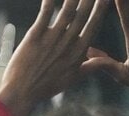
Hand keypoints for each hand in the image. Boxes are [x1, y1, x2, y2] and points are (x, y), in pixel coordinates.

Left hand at [0, 0, 109, 115]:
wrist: (22, 94)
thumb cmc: (46, 87)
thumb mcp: (72, 79)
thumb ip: (89, 67)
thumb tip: (107, 62)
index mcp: (78, 53)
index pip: (93, 25)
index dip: (101, 9)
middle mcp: (67, 44)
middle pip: (82, 14)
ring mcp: (51, 40)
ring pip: (66, 12)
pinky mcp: (34, 37)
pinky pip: (44, 15)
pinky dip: (49, 2)